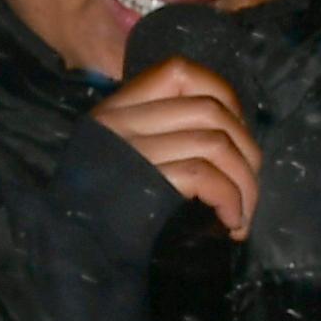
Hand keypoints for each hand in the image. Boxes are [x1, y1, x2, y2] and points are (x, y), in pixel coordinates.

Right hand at [89, 58, 262, 238]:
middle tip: (249, 181)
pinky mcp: (147, 184)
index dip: (222, 95)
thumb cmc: (101, 206)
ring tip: (244, 213)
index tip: (235, 131)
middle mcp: (123, 122)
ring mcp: (134, 151)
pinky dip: (230, 200)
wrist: (71, 249)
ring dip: (244, 182)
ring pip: (215, 143)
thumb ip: (157, 132)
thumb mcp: (119, 153)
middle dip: (246, 147)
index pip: (180, 72)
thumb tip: (226, 133)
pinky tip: (231, 222)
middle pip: (210, 110)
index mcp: (118, 107)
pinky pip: (206, 177)